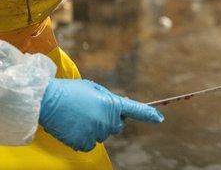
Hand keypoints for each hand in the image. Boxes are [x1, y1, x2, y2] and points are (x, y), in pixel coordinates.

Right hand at [39, 78, 163, 151]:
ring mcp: (97, 132)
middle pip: (117, 126)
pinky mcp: (85, 142)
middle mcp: (108, 120)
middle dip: (109, 120)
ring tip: (79, 117)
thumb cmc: (72, 91)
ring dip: (94, 129)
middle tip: (92, 111)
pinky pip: (89, 144)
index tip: (159, 118)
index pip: (136, 110)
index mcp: (113, 104)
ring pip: (102, 135)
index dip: (149, 114)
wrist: (48, 100)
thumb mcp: (95, 89)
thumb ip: (110, 100)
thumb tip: (120, 108)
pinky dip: (83, 138)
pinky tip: (74, 127)